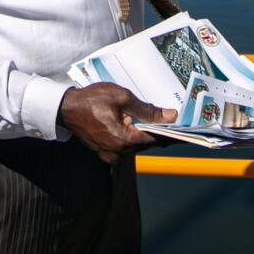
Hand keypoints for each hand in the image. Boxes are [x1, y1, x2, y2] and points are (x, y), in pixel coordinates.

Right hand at [57, 83, 177, 163]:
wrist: (65, 108)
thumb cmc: (92, 99)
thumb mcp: (122, 98)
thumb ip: (148, 109)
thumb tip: (170, 116)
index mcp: (124, 140)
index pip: (157, 140)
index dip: (173, 134)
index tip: (188, 131)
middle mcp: (119, 153)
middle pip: (148, 144)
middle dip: (161, 133)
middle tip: (176, 122)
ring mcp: (111, 156)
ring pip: (137, 146)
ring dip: (146, 134)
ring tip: (159, 122)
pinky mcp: (105, 153)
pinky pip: (126, 147)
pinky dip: (133, 137)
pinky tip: (139, 126)